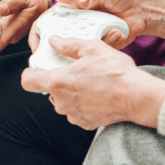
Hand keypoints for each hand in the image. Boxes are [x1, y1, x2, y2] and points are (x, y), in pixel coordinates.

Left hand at [20, 38, 164, 129]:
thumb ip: (69, 45)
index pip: (28, 82)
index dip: (30, 73)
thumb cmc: (115, 72)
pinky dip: (83, 103)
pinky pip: (77, 111)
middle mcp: (61, 102)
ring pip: (64, 101)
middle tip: (76, 69)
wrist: (136, 97)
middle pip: (49, 90)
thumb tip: (55, 41)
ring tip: (91, 80)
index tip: (37, 68)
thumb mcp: (92, 48)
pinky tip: (98, 93)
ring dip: (72, 92)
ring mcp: (73, 115)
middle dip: (59, 79)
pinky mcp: (85, 123)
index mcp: (58, 82)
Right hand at [46, 0, 164, 45]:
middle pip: (60, 40)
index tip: (37, 45)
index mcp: (72, 7)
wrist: (143, 6)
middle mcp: (78, 23)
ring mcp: (90, 36)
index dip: (39, 33)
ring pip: (79, 49)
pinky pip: (98, 51)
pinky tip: (118, 32)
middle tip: (69, 47)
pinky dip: (108, 42)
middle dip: (60, 47)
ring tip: (107, 31)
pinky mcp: (102, 46)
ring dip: (90, 43)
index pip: (49, 21)